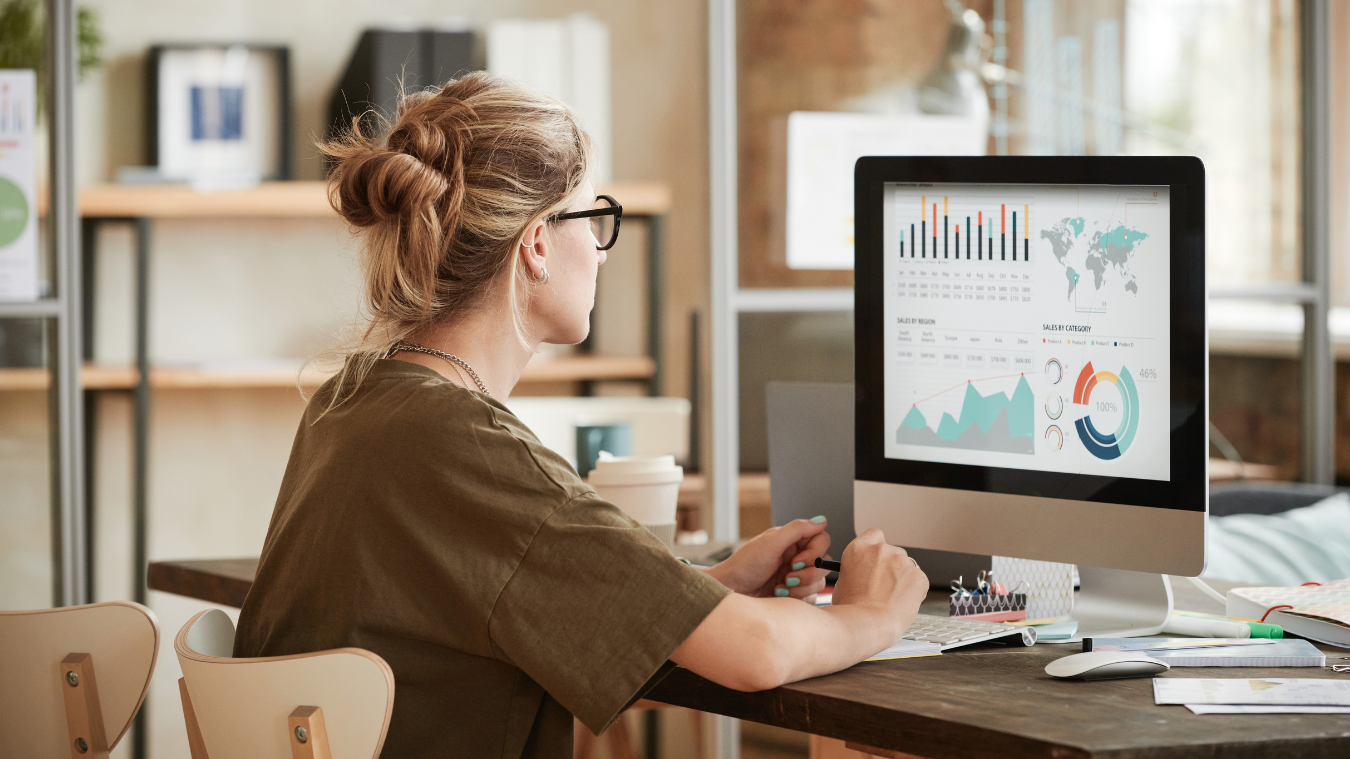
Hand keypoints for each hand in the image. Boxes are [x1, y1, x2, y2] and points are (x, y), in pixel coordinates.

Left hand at [706, 517, 831, 600]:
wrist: (731, 591)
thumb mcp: (770, 543)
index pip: (821, 540)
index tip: (796, 561)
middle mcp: (797, 557)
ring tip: (779, 588)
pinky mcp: (796, 594)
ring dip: (800, 588)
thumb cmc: (744, 565)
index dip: (814, 552)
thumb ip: (797, 529)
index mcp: (793, 541)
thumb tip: (821, 520)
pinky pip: (811, 598)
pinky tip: (778, 595)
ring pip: (819, 582)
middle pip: (823, 564)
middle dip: (806, 574)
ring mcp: (797, 576)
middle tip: (787, 578)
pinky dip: (797, 598)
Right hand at [830, 528, 927, 638]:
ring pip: (906, 566)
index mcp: (858, 549)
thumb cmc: (852, 611)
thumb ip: (856, 572)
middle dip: (891, 567)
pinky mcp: (918, 576)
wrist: (868, 624)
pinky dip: (914, 590)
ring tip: (892, 599)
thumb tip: (864, 575)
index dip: (876, 548)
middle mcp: (881, 550)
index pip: (874, 535)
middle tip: (884, 586)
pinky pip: (919, 580)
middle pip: (892, 551)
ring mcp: (901, 561)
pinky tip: (902, 603)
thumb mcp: (842, 584)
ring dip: (903, 578)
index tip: (877, 559)